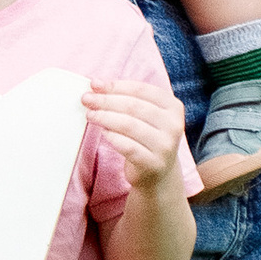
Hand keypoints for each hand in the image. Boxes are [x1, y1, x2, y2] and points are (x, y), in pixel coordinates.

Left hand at [82, 75, 185, 194]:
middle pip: (134, 106)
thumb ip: (125, 99)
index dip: (116, 86)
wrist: (158, 175)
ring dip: (105, 117)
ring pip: (129, 125)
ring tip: (90, 115)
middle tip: (86, 99)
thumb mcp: (144, 116)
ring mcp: (165, 146)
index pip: (141, 90)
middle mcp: (173, 125)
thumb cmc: (146, 138)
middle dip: (106, 101)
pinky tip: (103, 132)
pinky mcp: (153, 163)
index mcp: (173, 107)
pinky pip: (128, 146)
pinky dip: (112, 137)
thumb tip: (96, 85)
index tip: (95, 85)